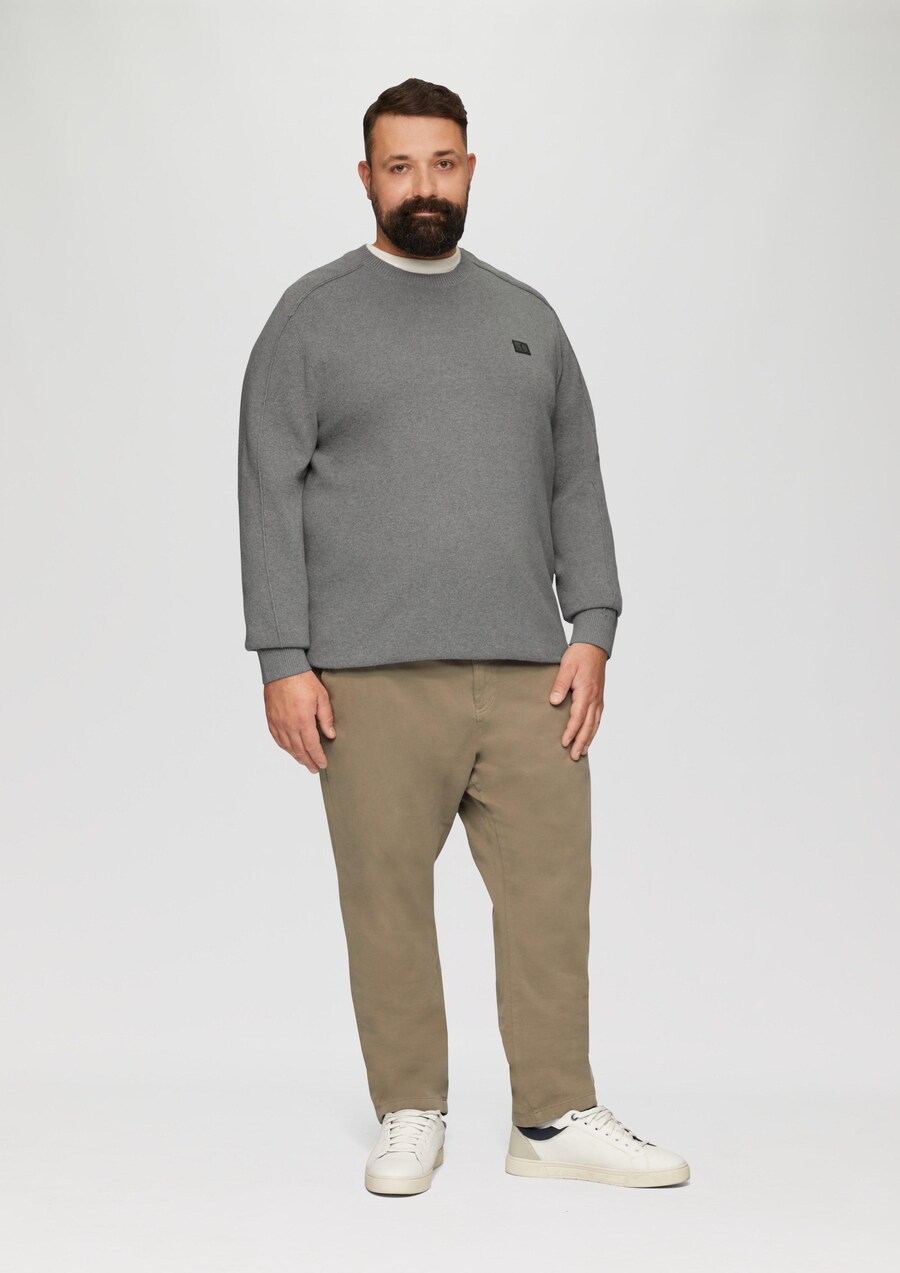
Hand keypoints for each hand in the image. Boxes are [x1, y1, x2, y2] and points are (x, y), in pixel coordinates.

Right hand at [263, 670, 335, 772]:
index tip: (323, 764)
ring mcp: (278, 723)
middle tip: (315, 768)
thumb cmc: (302, 679)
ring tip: (304, 762)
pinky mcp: (270, 719)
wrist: (282, 668)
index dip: (317, 757)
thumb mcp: (322, 697)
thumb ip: (326, 718)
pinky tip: (290, 750)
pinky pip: (277, 739)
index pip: (311, 746)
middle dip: (308, 761)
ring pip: (287, 747)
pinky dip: (285, 747)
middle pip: (299, 750)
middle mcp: (288, 725)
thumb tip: (331, 735)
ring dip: (296, 757)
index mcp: (302, 721)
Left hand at [549, 643, 607, 760]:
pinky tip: (590, 737)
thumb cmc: (579, 656)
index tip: (565, 743)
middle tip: (574, 757)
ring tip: (582, 753)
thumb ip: (560, 685)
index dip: (571, 732)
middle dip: (581, 742)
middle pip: (588, 726)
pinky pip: (598, 718)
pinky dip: (594, 730)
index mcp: (586, 692)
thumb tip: (554, 701)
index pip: (578, 717)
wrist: (594, 646)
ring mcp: (598, 699)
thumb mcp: (566, 667)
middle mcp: (594, 699)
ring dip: (588, 739)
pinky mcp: (599, 698)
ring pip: (595, 724)